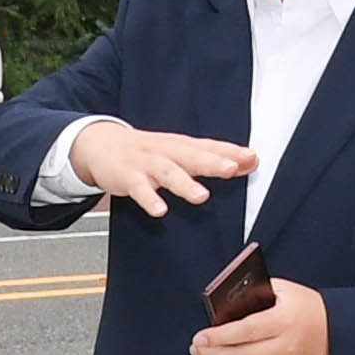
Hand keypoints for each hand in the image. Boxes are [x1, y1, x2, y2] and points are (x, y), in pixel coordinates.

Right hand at [64, 116, 252, 214]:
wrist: (102, 143)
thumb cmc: (147, 151)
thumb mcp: (181, 151)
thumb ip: (213, 157)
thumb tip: (250, 161)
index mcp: (182, 146)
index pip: (210, 147)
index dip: (231, 152)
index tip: (252, 158)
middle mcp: (167, 152)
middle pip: (192, 156)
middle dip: (213, 162)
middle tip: (232, 169)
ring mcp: (147, 164)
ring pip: (168, 172)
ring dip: (184, 183)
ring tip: (201, 196)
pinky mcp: (128, 177)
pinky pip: (140, 189)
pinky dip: (149, 199)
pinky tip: (160, 210)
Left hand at [192, 277, 328, 354]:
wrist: (340, 332)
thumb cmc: (309, 309)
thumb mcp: (285, 291)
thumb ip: (256, 293)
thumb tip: (226, 303)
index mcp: (283, 321)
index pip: (245, 331)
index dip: (218, 336)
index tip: (200, 337)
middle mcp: (284, 348)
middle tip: (196, 349)